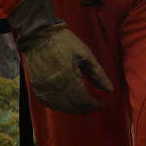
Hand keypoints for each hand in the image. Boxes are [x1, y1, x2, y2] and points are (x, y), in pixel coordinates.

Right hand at [9, 0, 112, 114]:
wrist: (38, 35)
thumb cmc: (64, 42)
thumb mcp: (85, 54)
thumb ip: (98, 74)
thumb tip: (109, 89)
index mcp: (69, 79)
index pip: (84, 101)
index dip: (94, 105)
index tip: (102, 103)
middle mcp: (55, 88)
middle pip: (73, 108)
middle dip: (85, 109)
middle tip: (94, 104)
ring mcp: (44, 89)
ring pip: (61, 108)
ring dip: (73, 109)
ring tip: (83, 104)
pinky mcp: (36, 88)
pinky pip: (49, 104)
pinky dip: (60, 106)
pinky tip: (67, 102)